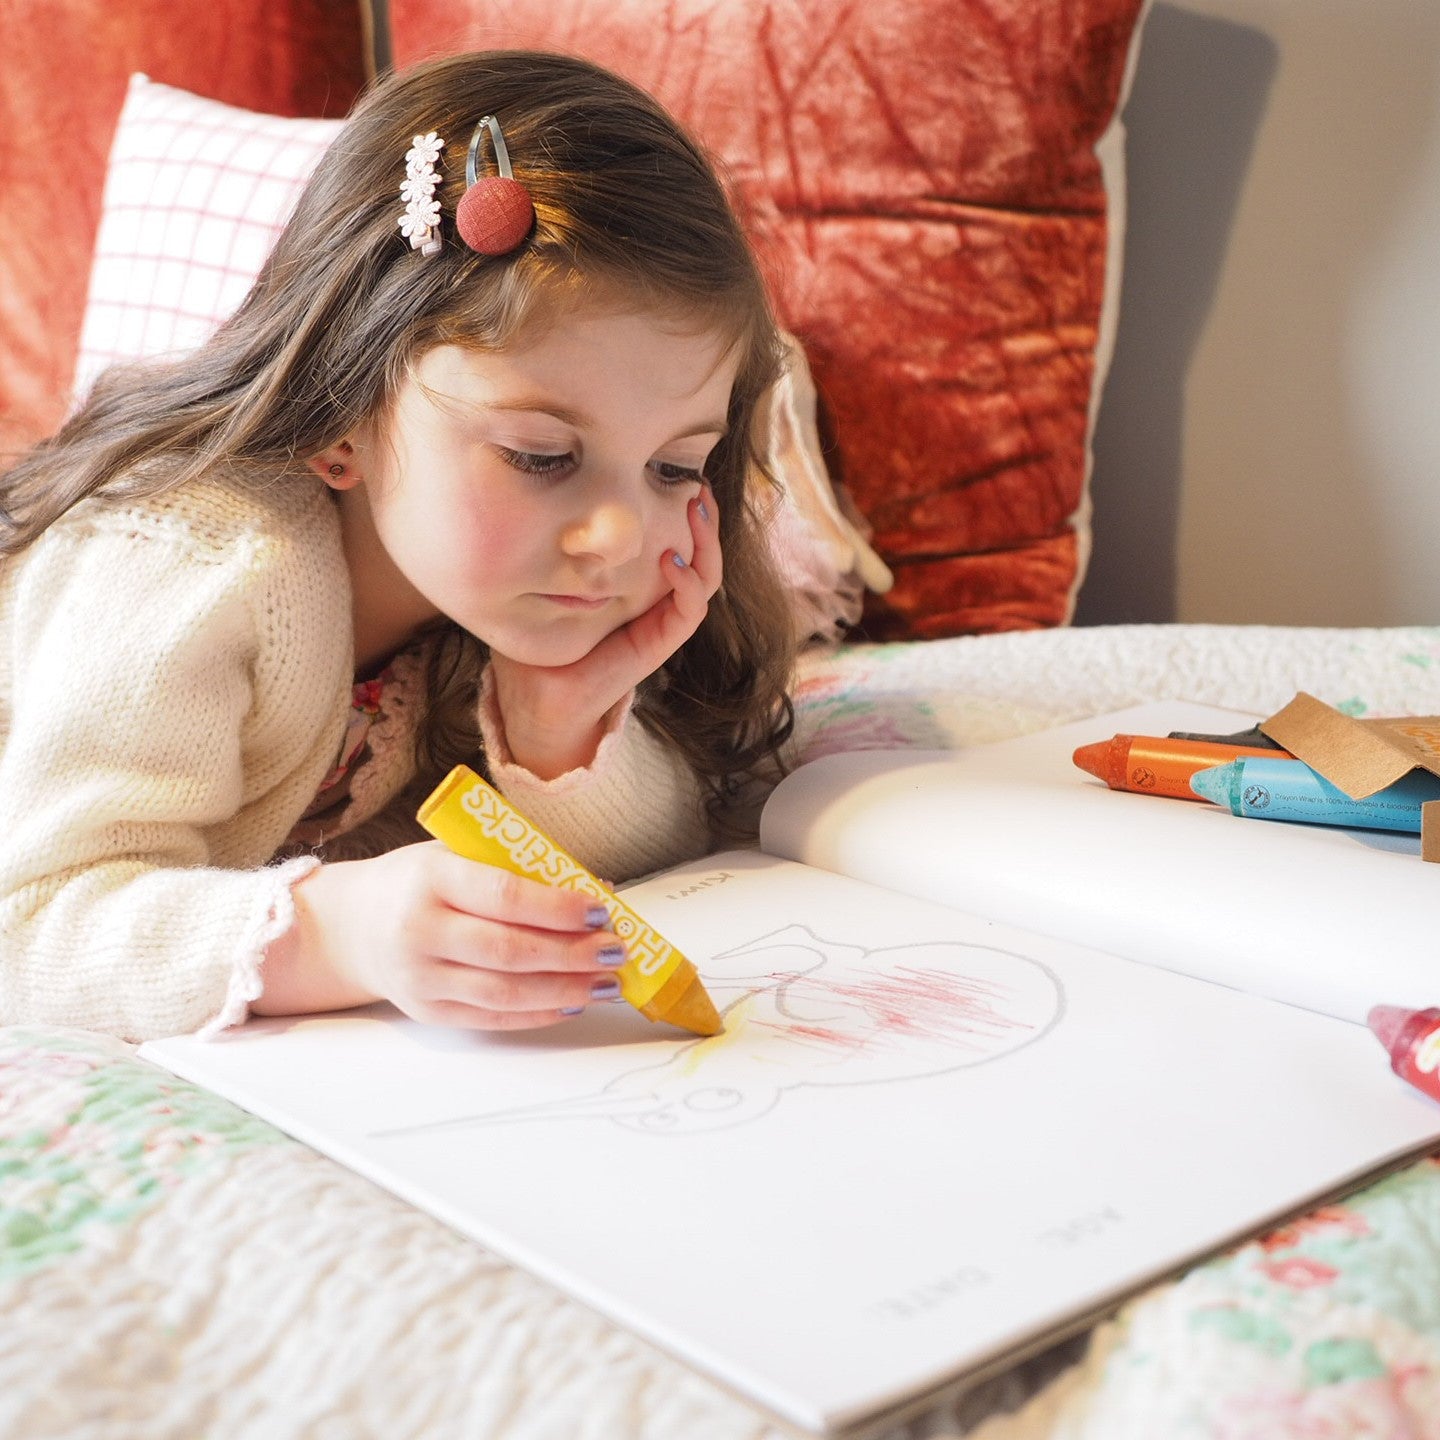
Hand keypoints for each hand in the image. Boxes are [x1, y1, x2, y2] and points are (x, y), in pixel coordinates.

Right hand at [256, 842, 628, 1028]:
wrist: (353, 925)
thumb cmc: (421, 882)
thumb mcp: (459, 855)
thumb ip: (522, 867)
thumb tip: (597, 888)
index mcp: (431, 878)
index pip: (504, 895)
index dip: (557, 907)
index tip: (600, 910)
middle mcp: (420, 930)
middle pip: (509, 950)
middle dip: (572, 953)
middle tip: (615, 950)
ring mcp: (421, 978)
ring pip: (504, 992)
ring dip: (565, 990)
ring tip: (606, 983)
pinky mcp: (428, 1012)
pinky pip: (492, 1018)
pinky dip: (538, 1013)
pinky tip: (572, 1001)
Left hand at [488, 485, 719, 777]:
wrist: (536, 697)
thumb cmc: (535, 641)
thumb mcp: (543, 583)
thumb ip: (549, 550)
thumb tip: (528, 499)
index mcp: (638, 587)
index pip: (675, 541)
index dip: (683, 511)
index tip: (676, 474)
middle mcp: (656, 602)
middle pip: (700, 554)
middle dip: (704, 518)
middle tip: (699, 484)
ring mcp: (660, 623)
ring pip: (705, 578)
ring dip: (706, 544)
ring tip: (696, 509)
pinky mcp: (657, 644)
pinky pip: (689, 611)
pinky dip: (688, 584)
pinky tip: (671, 560)